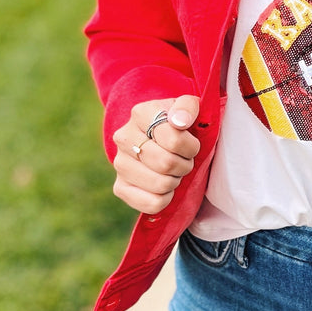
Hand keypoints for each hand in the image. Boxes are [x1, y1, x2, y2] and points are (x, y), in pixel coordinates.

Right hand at [111, 95, 200, 214]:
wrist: (161, 140)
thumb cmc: (178, 124)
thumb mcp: (188, 107)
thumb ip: (187, 107)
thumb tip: (180, 121)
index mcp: (140, 114)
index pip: (174, 139)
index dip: (191, 147)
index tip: (191, 143)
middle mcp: (123, 137)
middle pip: (166, 164)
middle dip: (184, 165)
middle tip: (184, 160)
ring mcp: (120, 163)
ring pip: (160, 185)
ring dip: (175, 181)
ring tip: (174, 171)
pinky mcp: (120, 187)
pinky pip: (152, 203)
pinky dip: (166, 198)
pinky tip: (164, 187)